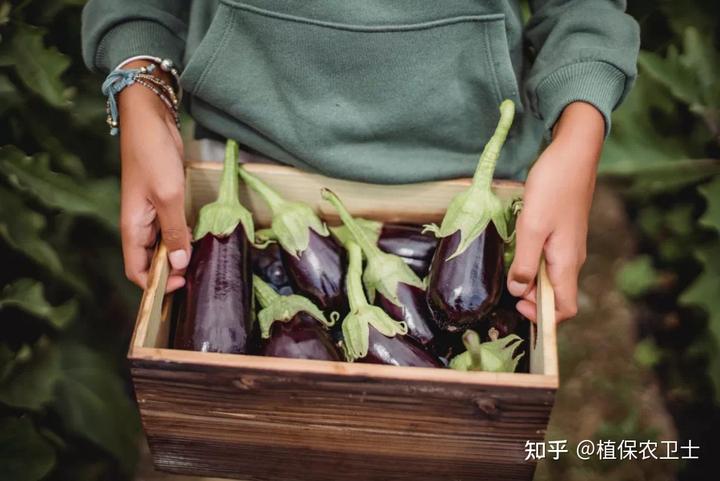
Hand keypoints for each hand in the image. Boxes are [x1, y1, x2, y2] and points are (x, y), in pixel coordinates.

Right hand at [118, 61, 189, 292]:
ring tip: (202, 263)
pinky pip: (172, 228)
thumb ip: (174, 231)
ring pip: (163, 245)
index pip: (137, 270)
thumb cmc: (153, 155)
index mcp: (132, 227)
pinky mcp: (164, 200)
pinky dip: (184, 236)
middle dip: (170, 273)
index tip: (180, 285)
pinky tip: (200, 240)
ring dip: (179, 255)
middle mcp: (139, 224)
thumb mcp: (168, 196)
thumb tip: (178, 264)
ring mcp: (152, 212)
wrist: (150, 118)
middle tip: (197, 277)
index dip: (156, 284)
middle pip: (151, 261)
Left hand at [507, 102, 604, 321]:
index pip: (565, 308)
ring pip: (550, 275)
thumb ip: (524, 262)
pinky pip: (548, 258)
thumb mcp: (532, 227)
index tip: (518, 306)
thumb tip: (518, 290)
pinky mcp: (563, 232)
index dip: (543, 316)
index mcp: (567, 262)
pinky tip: (517, 248)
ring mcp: (568, 245)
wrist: (573, 153)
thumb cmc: (554, 187)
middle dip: (531, 297)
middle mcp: (571, 258)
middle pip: (555, 294)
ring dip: (530, 279)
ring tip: (508, 267)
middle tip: (506, 285)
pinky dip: (532, 261)